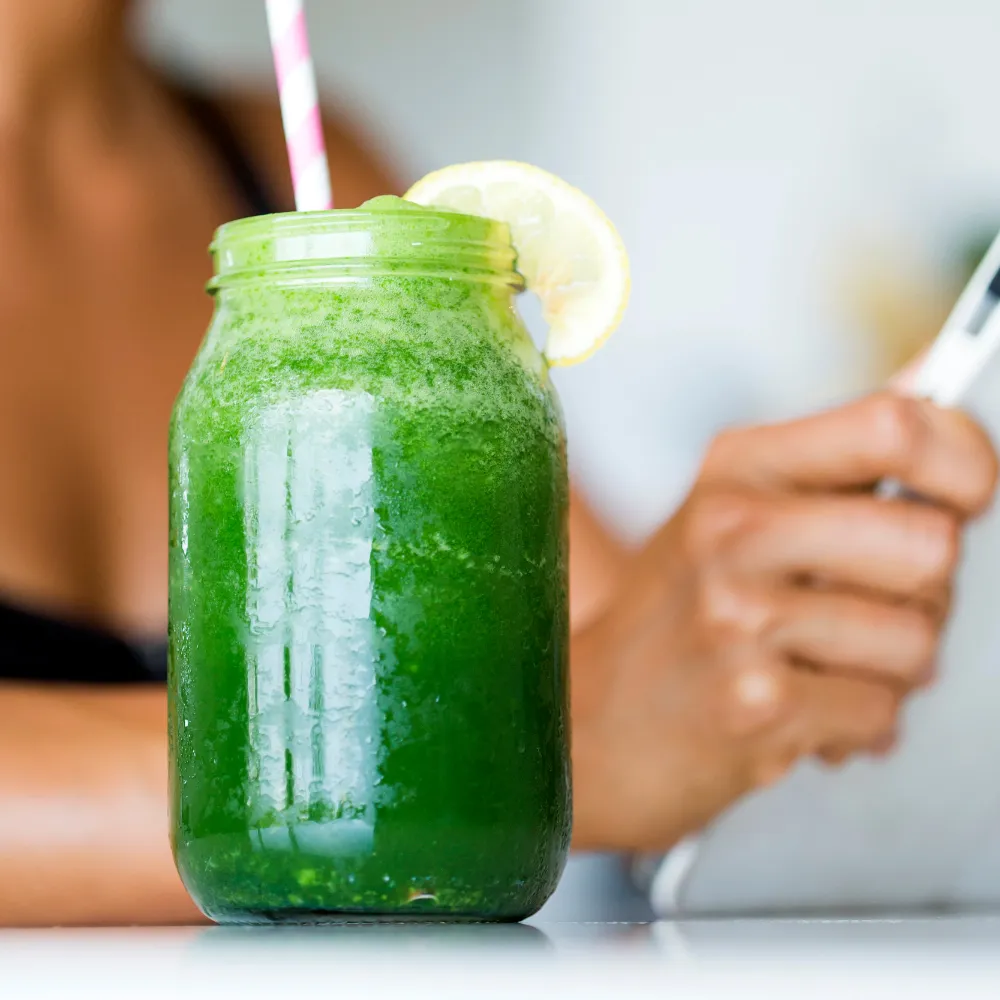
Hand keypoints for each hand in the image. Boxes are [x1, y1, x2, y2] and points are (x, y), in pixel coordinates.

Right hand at [570, 392, 997, 852]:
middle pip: (930, 543)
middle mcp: (732, 529)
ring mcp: (738, 615)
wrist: (594, 718)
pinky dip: (855, 724)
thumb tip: (927, 381)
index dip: (963, 460)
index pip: (893, 427)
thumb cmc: (676, 614)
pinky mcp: (754, 701)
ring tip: (819, 664)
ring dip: (888, 669)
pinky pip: (880, 711)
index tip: (967, 494)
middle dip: (925, 593)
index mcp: (736, 467)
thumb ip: (836, 454)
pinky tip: (800, 710)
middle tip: (870, 604)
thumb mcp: (732, 509)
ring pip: (918, 640)